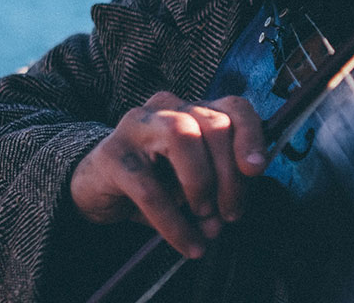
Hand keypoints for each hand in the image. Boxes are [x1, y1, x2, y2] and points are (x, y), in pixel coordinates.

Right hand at [69, 92, 266, 257]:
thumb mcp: (195, 185)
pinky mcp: (113, 154)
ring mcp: (137, 126)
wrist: (96, 188)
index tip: (257, 169)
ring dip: (201, 183)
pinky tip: (188, 244)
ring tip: (206, 217)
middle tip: (231, 214)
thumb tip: (224, 220)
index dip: (251, 135)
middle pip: (213, 124)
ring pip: (181, 136)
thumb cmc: (155, 182)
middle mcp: (168, 108)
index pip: (233, 107)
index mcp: (195, 110)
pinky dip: (173, 222)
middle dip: (229, 174)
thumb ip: (217, 193)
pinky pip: (149, 187)